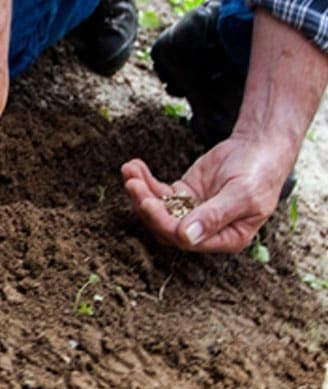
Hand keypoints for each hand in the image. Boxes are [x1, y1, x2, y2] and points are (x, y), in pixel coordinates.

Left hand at [121, 135, 292, 252]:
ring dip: (140, 191)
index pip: (185, 240)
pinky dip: (144, 180)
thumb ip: (215, 216)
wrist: (259, 148)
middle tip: (132, 183)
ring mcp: (191, 212)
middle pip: (165, 226)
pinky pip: (158, 192)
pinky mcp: (183, 194)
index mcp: (225, 238)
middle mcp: (205, 231)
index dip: (163, 223)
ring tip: (129, 170)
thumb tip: (186, 238)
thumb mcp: (243, 195)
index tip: (148, 203)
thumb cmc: (259, 174)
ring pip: (158, 209)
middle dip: (146, 205)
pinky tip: (133, 166)